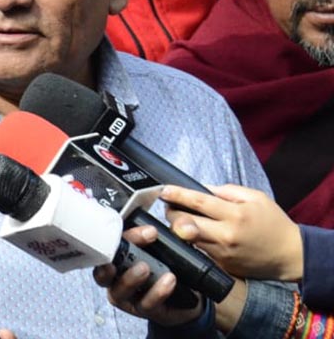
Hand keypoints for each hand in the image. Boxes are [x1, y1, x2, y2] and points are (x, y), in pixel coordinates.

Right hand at [92, 227, 203, 327]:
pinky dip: (157, 292)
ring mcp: (127, 295)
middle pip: (104, 268)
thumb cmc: (170, 266)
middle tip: (129, 249)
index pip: (111, 243)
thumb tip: (180, 225)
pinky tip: (168, 281)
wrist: (190, 296)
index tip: (148, 231)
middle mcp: (116, 277)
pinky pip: (145, 303)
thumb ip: (170, 236)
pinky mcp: (143, 310)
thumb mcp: (168, 248)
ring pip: (119, 289)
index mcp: (117, 256)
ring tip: (145, 268)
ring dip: (131, 278)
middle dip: (114, 258)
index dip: (125, 236)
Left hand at [161, 184, 303, 281]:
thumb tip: (202, 188)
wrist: (290, 255)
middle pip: (184, 223)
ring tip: (181, 218)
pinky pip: (198, 250)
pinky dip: (192, 241)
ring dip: (179, 227)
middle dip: (172, 213)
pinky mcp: (221, 265)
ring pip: (187, 238)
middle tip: (170, 205)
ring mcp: (222, 253)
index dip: (177, 195)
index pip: (198, 202)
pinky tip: (194, 234)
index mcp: (235, 215)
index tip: (163, 190)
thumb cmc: (273, 222)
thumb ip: (227, 191)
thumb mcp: (256, 198)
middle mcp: (226, 235)